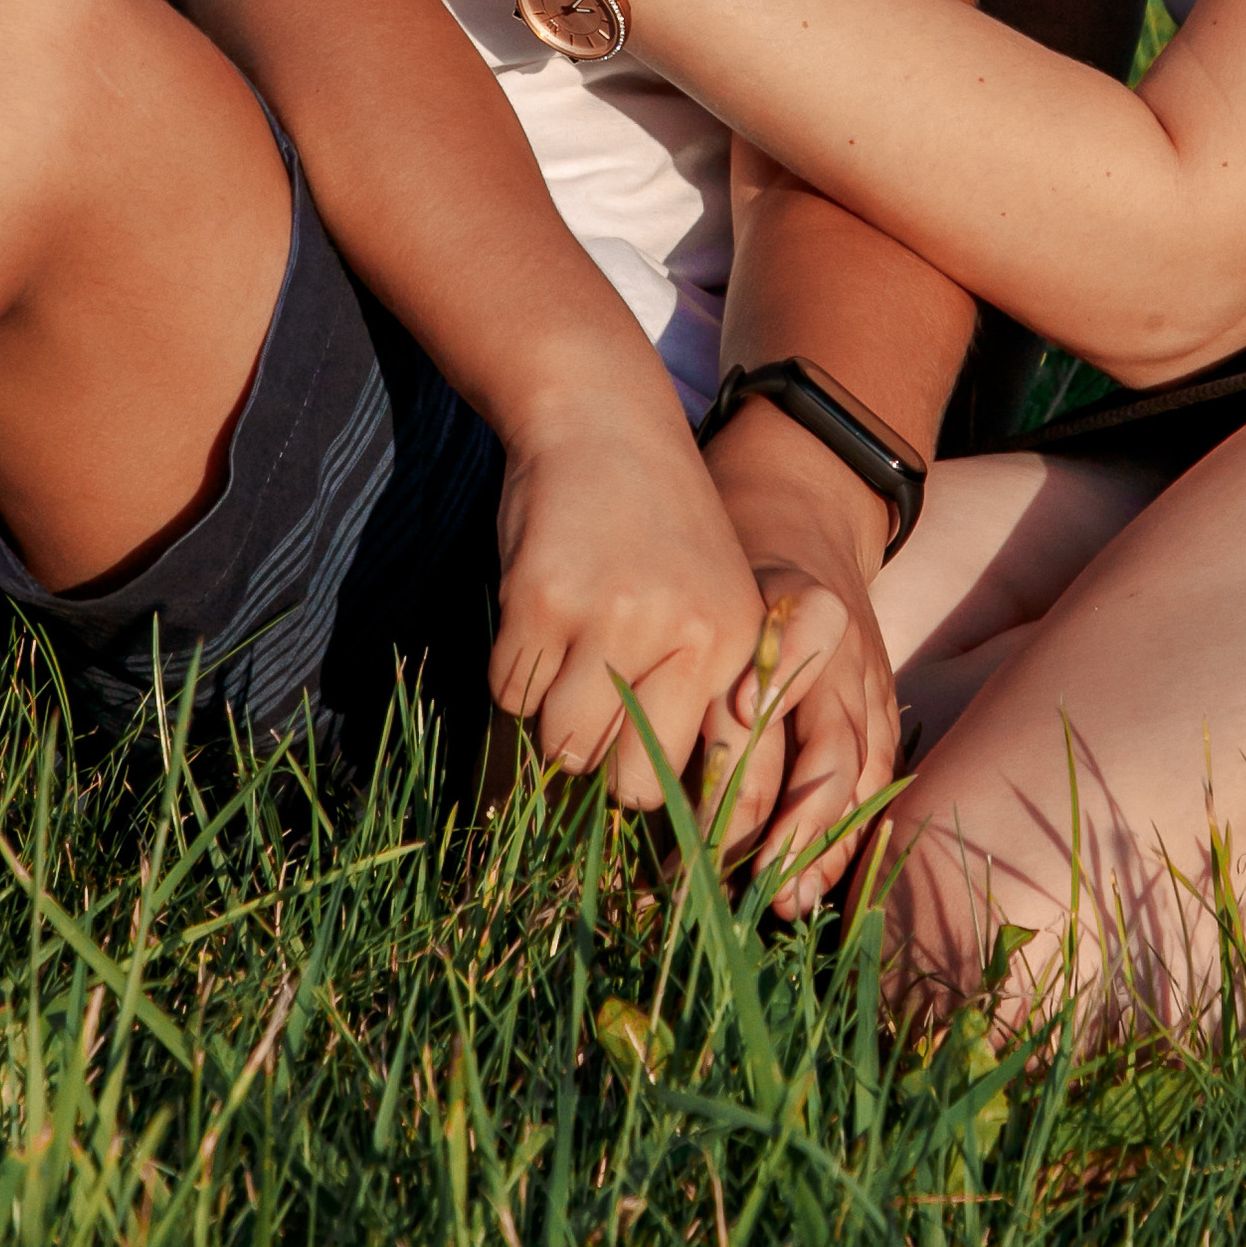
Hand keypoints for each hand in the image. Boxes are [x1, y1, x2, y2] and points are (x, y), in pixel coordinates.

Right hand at [489, 398, 786, 812]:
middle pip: (629, 783)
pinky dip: (511, 669)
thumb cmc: (654, 524)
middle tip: (594, 705)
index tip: (657, 832)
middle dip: (602, 763)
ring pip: (562, 745)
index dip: (684, 819)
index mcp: (736, 645)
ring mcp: (610, 619)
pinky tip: (535, 614)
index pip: (722, 781)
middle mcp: (684, 639)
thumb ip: (698, 692)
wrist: (600, 414)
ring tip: (567, 649)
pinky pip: (510, 692)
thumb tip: (654, 810)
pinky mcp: (540, 600)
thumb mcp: (708, 600)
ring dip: (550, 714)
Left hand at [700, 436, 904, 914]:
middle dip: (796, 819)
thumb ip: (704, 635)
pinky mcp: (881, 714)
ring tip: (789, 901)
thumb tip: (708, 711)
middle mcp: (849, 655)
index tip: (728, 736)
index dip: (765, 699)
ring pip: (862, 777)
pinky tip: (821, 888)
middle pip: (834, 747)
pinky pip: (878, 784)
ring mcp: (873, 688)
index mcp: (807, 608)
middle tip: (746, 876)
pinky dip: (853, 838)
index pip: (791, 661)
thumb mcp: (716, 568)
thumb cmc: (738, 554)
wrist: (804, 513)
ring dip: (826, 843)